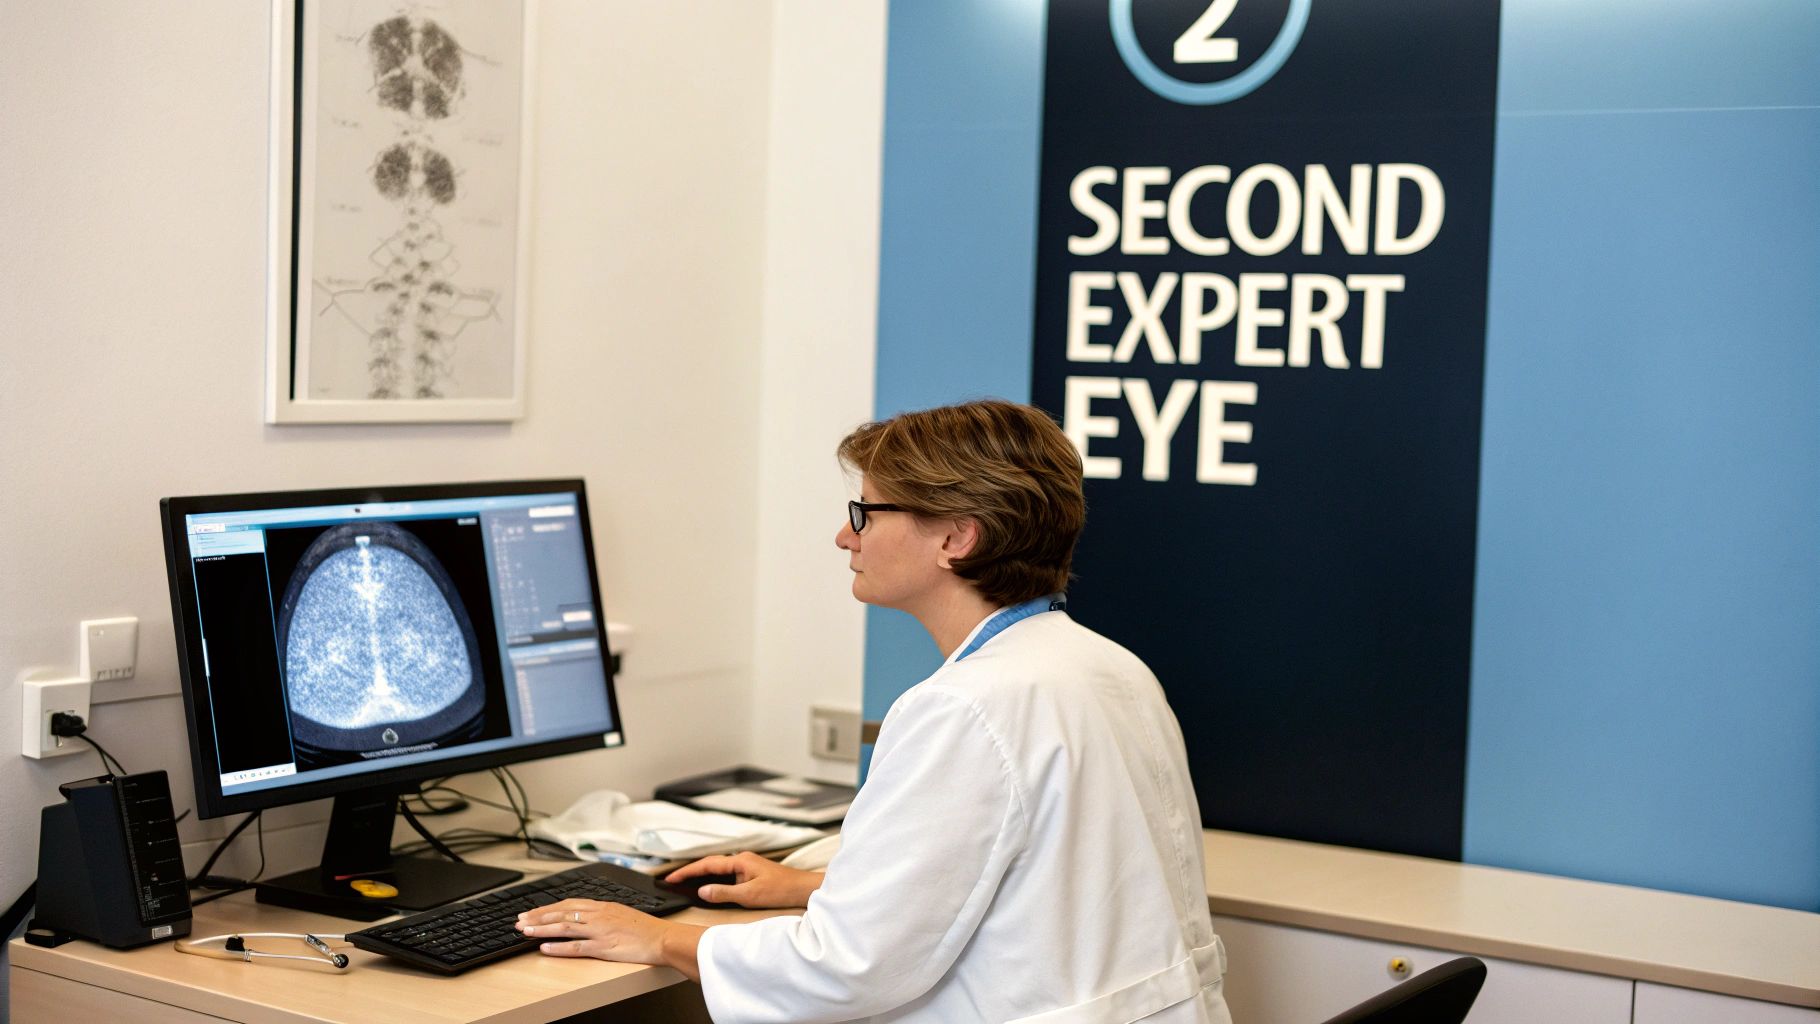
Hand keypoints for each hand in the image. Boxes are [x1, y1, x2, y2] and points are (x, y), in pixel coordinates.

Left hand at [515, 899, 704, 980]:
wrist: (663, 938)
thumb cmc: (645, 928)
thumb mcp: (622, 913)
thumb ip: (602, 913)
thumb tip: (585, 915)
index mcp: (602, 906)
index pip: (568, 904)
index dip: (547, 908)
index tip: (531, 912)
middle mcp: (598, 915)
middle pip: (561, 913)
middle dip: (538, 917)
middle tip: (520, 921)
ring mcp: (599, 931)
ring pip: (564, 927)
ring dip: (542, 929)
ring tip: (525, 932)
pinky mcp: (603, 947)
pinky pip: (576, 947)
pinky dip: (558, 947)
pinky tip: (545, 949)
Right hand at [665, 851, 823, 908]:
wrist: (803, 889)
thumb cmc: (781, 889)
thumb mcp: (749, 895)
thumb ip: (723, 893)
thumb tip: (703, 891)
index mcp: (739, 861)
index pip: (706, 865)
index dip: (687, 872)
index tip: (672, 878)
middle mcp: (742, 860)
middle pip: (709, 864)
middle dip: (690, 873)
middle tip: (672, 881)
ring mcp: (747, 866)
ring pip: (718, 869)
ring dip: (701, 876)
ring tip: (684, 884)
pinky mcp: (751, 873)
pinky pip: (726, 874)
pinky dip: (713, 880)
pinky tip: (708, 887)